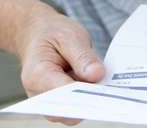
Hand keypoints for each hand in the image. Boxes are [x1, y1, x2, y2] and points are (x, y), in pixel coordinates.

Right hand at [14, 8, 104, 125]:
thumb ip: (83, 56)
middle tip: (109, 86)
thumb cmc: (52, 34)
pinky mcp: (59, 103)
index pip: (61, 94)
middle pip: (67, 111)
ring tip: (102, 80)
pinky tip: (99, 84)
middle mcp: (38, 94)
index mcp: (37, 75)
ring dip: (91, 99)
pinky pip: (76, 107)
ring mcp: (48, 102)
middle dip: (90, 100)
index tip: (103, 89)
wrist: (39, 35)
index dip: (83, 94)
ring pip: (74, 113)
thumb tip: (96, 75)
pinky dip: (89, 97)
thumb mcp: (69, 36)